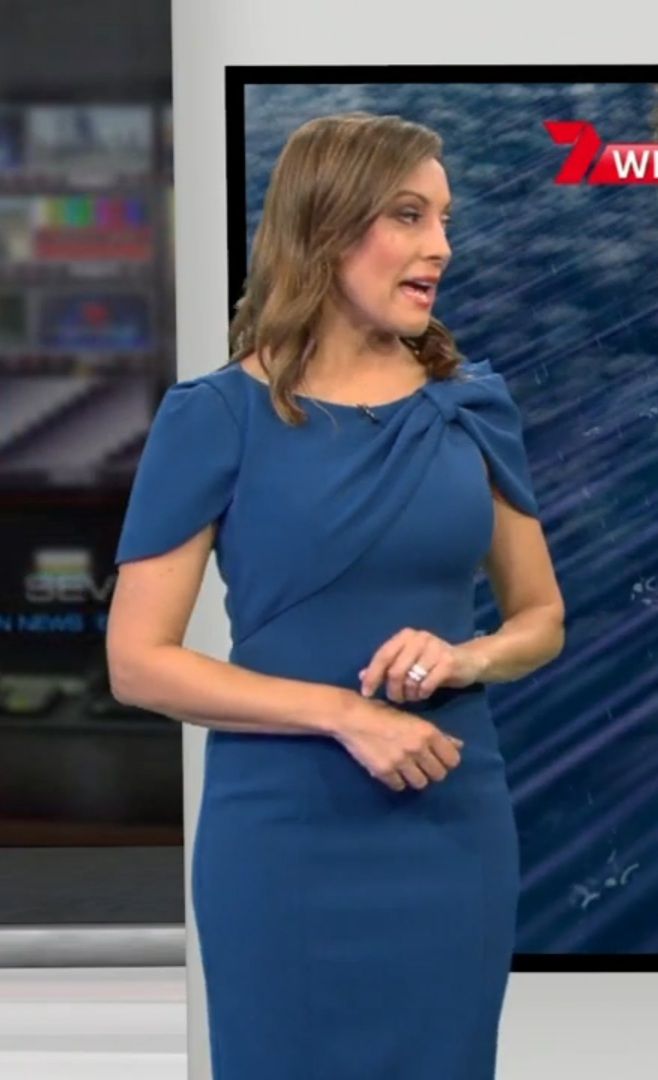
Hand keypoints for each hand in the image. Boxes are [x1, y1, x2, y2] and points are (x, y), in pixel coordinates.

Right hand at [336, 694, 463, 791]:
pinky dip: (396, 781)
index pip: (453, 759)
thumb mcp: (413, 720)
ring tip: (406, 769)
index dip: (447, 761)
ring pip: (421, 783)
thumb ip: (437, 734)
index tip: (438, 759)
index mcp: (427, 732)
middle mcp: (417, 747)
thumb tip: (459, 745)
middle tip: (421, 764)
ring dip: (415, 778)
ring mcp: (400, 760)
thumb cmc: (384, 714)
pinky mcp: (384, 771)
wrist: (352, 717)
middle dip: (431, 771)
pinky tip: (391, 770)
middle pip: (439, 775)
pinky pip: (399, 786)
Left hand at [358, 627, 484, 703]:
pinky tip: (424, 694)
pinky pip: (427, 684)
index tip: (367, 693)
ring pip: (411, 679)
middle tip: (396, 699)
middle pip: (395, 670)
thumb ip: (386, 666)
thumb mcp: (408, 661)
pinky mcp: (448, 661)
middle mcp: (418, 638)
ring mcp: (434, 648)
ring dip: (408, 693)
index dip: (372, 676)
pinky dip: (422, 693)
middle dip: (393, 690)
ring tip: (411, 696)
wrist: (468, 661)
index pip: (382, 656)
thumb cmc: (432, 662)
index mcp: (405, 636)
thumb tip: (361, 676)